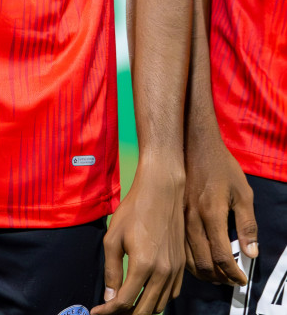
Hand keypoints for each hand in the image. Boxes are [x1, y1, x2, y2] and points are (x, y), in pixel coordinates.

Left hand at [91, 157, 185, 314]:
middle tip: (110, 310)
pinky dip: (157, 300)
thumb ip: (111, 270)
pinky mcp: (181, 266)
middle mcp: (162, 273)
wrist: (161, 191)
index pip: (125, 302)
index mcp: (143, 266)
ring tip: (126, 304)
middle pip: (144, 311)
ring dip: (142, 309)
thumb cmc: (134, 210)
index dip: (108, 312)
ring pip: (159, 306)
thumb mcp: (113, 238)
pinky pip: (171, 294)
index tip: (96, 313)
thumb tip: (109, 297)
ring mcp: (175, 271)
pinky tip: (145, 292)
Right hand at [183, 127, 256, 284]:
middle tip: (231, 280)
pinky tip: (200, 261)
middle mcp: (192, 219)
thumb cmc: (221, 166)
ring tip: (218, 275)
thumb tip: (251, 253)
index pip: (221, 257)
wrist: (193, 144)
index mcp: (211, 214)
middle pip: (203, 263)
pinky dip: (190, 262)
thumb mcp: (243, 192)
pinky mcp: (173, 215)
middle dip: (219, 278)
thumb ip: (247, 224)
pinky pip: (180, 247)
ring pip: (188, 259)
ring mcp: (179, 218)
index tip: (241, 279)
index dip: (233, 274)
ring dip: (204, 273)